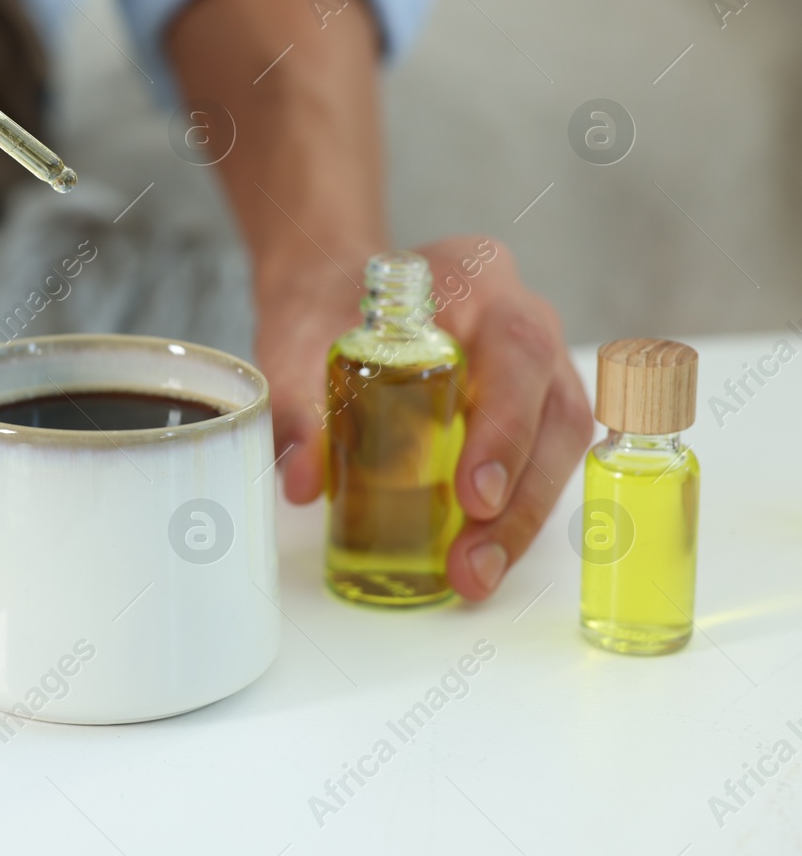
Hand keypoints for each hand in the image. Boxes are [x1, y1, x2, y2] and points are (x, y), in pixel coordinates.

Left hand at [259, 235, 592, 599]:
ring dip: (521, 519)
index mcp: (477, 279)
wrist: (330, 295)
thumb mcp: (296, 342)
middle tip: (474, 564)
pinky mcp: (529, 409)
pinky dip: (513, 514)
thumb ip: (295, 402)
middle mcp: (524, 319)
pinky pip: (542, 462)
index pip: (516, 352)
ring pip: (559, 445)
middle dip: (520, 498)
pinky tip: (480, 557)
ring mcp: (536, 366)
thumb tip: (302, 480)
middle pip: (553, 412)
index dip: (505, 429)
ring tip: (475, 576)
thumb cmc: (325, 308)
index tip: (475, 496)